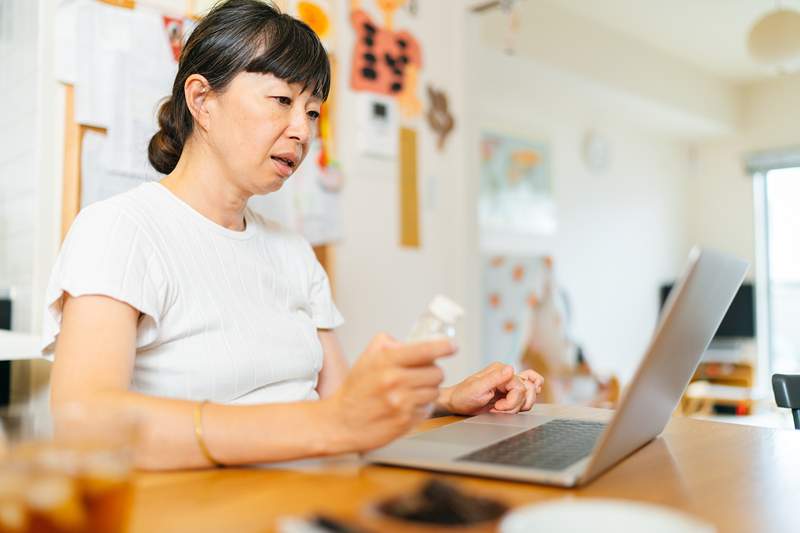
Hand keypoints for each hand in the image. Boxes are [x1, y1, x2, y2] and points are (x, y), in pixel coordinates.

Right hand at [328, 333, 455, 451]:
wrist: (341, 422)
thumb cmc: (355, 390)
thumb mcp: (367, 358)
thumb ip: (388, 343)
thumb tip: (413, 342)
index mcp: (386, 361)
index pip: (425, 350)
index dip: (444, 346)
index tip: (452, 346)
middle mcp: (395, 381)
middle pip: (437, 372)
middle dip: (432, 372)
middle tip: (419, 375)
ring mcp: (401, 403)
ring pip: (435, 391)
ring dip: (427, 390)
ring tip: (409, 392)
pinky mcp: (406, 422)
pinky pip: (427, 409)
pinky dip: (420, 406)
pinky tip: (404, 406)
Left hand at [438, 363, 543, 415]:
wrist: (457, 402)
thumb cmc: (463, 395)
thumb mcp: (477, 388)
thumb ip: (495, 378)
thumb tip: (511, 368)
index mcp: (501, 370)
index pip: (521, 387)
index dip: (512, 401)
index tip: (498, 406)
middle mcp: (507, 375)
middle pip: (528, 390)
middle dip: (515, 405)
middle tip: (499, 408)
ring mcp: (509, 384)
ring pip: (529, 395)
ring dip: (516, 407)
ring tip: (500, 409)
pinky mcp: (509, 393)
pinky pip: (525, 398)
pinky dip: (519, 407)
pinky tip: (505, 408)